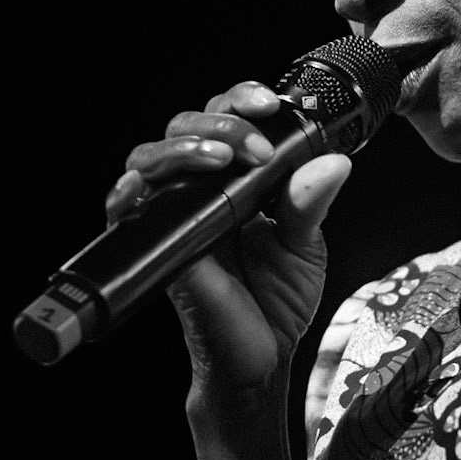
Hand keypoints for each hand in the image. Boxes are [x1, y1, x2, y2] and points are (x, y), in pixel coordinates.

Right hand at [106, 80, 351, 399]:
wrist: (259, 360)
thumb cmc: (276, 302)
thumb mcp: (304, 246)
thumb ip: (311, 202)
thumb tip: (334, 162)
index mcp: (238, 179)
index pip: (226, 116)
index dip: (241, 99)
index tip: (270, 106)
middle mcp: (200, 190)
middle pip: (185, 125)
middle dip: (220, 119)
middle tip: (255, 148)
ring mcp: (174, 215)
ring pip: (151, 155)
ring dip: (184, 146)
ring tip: (221, 157)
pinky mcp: (156, 246)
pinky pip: (126, 211)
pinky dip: (128, 192)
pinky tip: (144, 188)